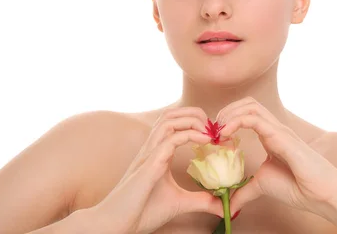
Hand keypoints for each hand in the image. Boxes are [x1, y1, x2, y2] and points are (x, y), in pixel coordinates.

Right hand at [90, 107, 222, 233]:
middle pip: (170, 115)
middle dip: (194, 113)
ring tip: (209, 131)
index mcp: (157, 153)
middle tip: (214, 126)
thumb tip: (221, 206)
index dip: (195, 122)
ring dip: (191, 120)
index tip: (214, 133)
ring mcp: (148, 155)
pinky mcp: (148, 166)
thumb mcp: (179, 203)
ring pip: (167, 121)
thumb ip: (200, 201)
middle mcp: (151, 149)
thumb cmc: (141, 212)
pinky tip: (204, 141)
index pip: (174, 124)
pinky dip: (189, 135)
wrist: (115, 226)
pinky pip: (169, 140)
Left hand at [216, 97, 336, 217]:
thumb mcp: (262, 186)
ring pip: (251, 105)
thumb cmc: (297, 187)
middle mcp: (275, 128)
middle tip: (212, 130)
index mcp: (271, 135)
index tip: (213, 137)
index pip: (247, 113)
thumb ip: (244, 192)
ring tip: (217, 131)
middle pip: (248, 103)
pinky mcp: (281, 136)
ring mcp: (279, 130)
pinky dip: (235, 122)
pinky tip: (224, 136)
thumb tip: (228, 205)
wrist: (321, 194)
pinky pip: (254, 119)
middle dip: (226, 111)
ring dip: (229, 114)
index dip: (227, 119)